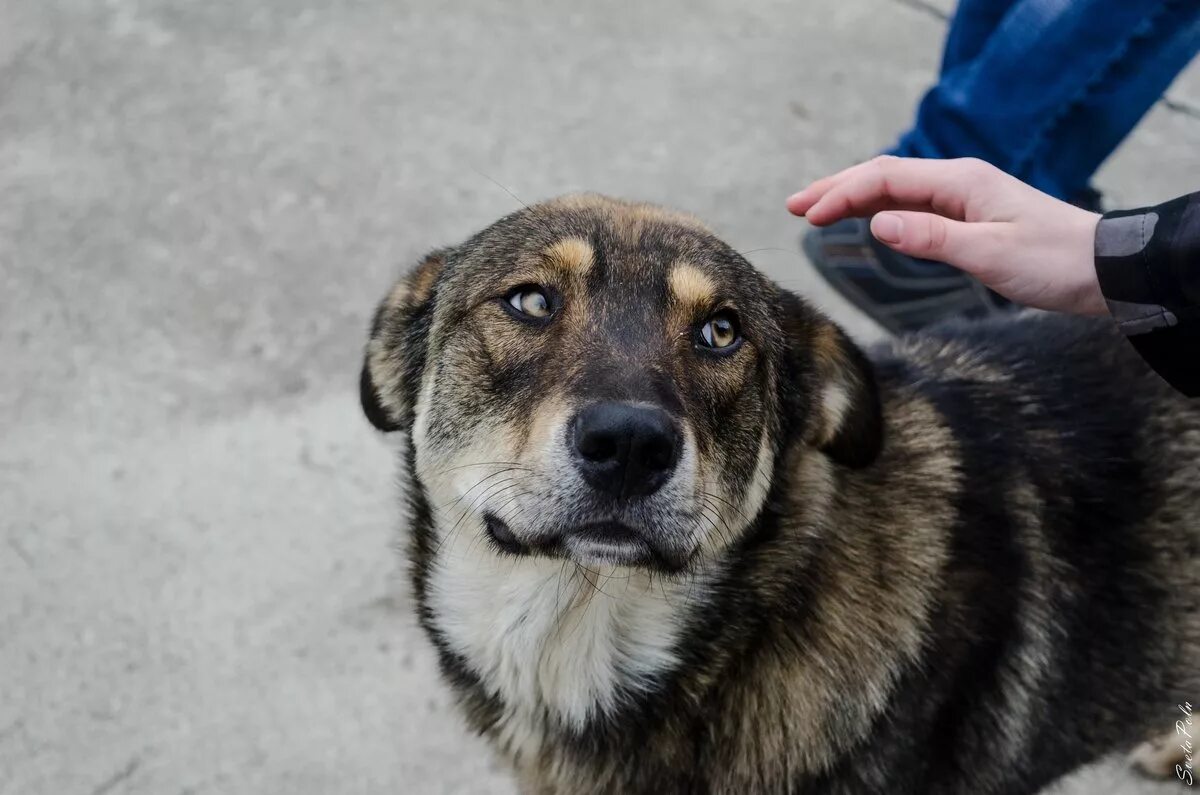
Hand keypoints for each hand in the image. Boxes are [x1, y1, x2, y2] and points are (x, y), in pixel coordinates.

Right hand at [787, 156, 1105, 315]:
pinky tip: (863, 220)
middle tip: (793, 206)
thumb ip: (932, 238)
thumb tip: (877, 225)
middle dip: (836, 188)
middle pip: (883, 176)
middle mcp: (957, 182)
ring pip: (895, 189)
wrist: (1102, 270)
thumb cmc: (1052, 261)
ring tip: (814, 212)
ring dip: (853, 198)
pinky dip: (879, 210)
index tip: (807, 218)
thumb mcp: (989, 254)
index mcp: (960, 182)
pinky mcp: (968, 217)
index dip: (841, 195)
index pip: (885, 179)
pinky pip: (912, 205)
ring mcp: (963, 197)